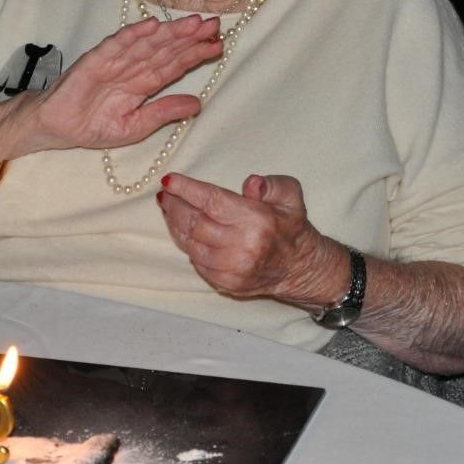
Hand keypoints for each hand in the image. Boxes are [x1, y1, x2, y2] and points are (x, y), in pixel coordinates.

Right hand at [14, 15, 221, 153]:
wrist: (54, 128)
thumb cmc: (92, 125)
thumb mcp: (136, 126)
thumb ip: (163, 112)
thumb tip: (198, 104)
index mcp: (143, 83)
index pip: (174, 64)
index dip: (196, 54)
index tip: (218, 45)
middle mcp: (132, 67)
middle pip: (166, 49)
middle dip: (190, 37)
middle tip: (214, 26)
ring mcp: (114, 61)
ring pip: (147, 43)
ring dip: (170, 32)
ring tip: (193, 24)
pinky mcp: (95, 60)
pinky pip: (117, 45)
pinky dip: (133, 34)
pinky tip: (152, 25)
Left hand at [157, 172, 347, 306]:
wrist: (299, 267)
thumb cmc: (290, 225)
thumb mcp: (290, 195)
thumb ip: (271, 184)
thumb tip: (251, 184)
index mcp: (257, 220)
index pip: (212, 201)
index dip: (187, 189)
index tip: (168, 180)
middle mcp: (243, 246)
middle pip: (195, 222)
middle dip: (175, 205)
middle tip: (164, 193)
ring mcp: (232, 268)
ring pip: (191, 243)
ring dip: (175, 224)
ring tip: (168, 207)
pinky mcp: (226, 283)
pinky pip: (196, 260)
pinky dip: (185, 243)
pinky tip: (181, 229)